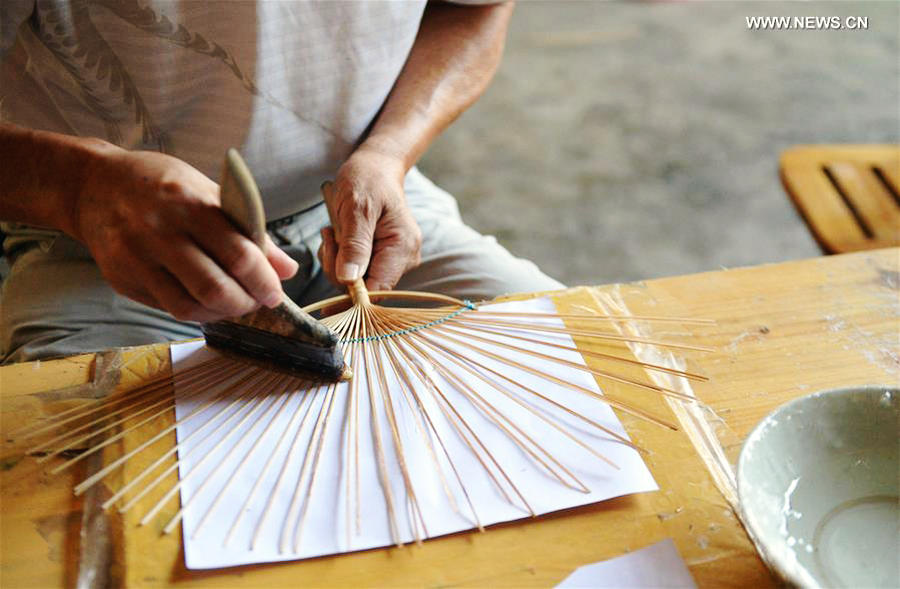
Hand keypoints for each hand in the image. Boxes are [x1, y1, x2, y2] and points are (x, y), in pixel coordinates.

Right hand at [72, 147, 297, 321]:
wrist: (94, 185)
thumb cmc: (163, 186)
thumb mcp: (209, 193)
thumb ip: (250, 232)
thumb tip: (287, 270)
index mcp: (189, 204)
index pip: (239, 254)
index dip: (264, 281)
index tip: (276, 293)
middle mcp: (159, 232)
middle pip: (215, 288)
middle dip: (246, 303)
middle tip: (258, 302)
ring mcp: (136, 258)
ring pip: (189, 307)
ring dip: (222, 313)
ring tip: (235, 304)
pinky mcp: (122, 279)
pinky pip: (167, 308)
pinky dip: (196, 311)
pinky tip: (208, 303)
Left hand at [318, 148, 421, 290]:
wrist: (375, 168)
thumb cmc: (368, 180)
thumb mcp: (356, 207)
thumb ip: (355, 245)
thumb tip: (349, 279)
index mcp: (403, 247)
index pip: (377, 289)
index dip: (351, 291)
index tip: (331, 265)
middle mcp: (404, 259)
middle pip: (365, 288)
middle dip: (338, 268)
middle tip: (329, 237)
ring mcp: (393, 260)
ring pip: (356, 281)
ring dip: (336, 261)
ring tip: (333, 232)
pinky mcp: (381, 259)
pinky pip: (355, 271)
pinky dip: (340, 258)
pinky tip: (338, 237)